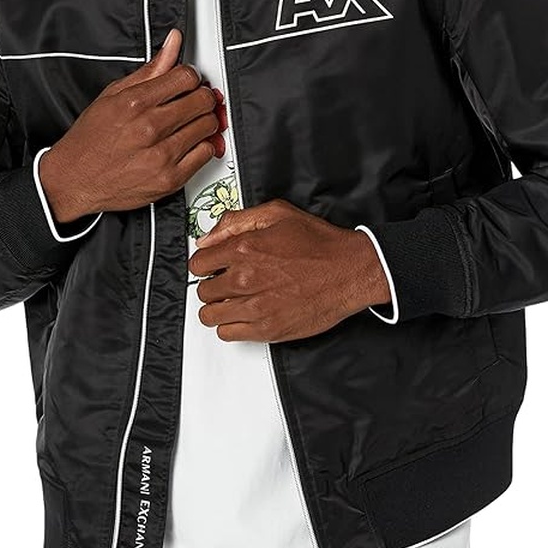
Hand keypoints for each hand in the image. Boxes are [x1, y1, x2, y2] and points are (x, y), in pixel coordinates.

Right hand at [38, 27, 226, 222]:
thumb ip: (149, 70)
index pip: (186, 77)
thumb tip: (173, 43)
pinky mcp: (170, 178)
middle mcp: (150, 128)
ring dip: (204, 121)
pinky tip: (189, 143)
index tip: (188, 83)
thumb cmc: (90, 140)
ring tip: (190, 123)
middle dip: (201, 97)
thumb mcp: (112, 96)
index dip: (190, 77)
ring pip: (208, 126)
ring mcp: (162, 155)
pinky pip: (206, 154)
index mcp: (135, 103)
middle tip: (194, 101)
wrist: (76, 180)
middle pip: (202, 101)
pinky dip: (203, 146)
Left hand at [187, 199, 393, 341]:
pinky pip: (228, 334)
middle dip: (212, 287)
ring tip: (233, 302)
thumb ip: (236, 222)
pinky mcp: (268, 329)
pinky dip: (231, 326)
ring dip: (218, 309)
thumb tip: (207, 239)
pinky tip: (244, 315)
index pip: (197, 265)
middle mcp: (245, 279)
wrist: (350, 271)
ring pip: (210, 316)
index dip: (204, 265)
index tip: (213, 267)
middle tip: (227, 285)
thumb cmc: (320, 244)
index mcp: (244, 249)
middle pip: (202, 292)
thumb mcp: (278, 214)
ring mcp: (255, 307)